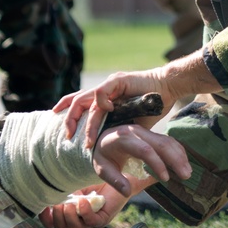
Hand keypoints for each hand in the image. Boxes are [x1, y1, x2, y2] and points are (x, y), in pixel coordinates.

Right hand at [39, 182, 128, 227]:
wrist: (115, 174)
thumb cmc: (92, 178)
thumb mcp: (72, 183)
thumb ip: (60, 189)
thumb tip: (43, 189)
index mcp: (69, 211)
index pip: (53, 223)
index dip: (46, 219)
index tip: (43, 209)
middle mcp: (79, 219)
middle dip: (58, 217)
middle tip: (59, 204)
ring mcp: (91, 221)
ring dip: (69, 217)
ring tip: (70, 204)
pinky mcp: (103, 218)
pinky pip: (92, 222)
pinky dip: (85, 213)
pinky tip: (83, 201)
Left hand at [54, 68, 173, 148]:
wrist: (168, 90)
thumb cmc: (152, 106)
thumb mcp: (131, 122)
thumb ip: (119, 129)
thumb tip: (111, 146)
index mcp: (104, 98)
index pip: (79, 103)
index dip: (66, 112)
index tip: (59, 126)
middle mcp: (103, 90)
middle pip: (77, 101)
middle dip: (69, 119)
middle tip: (67, 135)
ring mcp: (109, 84)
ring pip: (87, 99)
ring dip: (85, 121)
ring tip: (86, 138)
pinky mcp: (118, 80)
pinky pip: (102, 91)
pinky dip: (100, 103)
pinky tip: (106, 113)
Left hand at [92, 124, 189, 195]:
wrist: (103, 140)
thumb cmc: (103, 156)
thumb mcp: (102, 168)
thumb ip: (114, 179)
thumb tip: (126, 191)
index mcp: (122, 138)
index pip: (144, 150)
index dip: (157, 164)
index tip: (165, 178)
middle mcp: (135, 131)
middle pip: (160, 143)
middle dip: (175, 159)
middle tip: (186, 176)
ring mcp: (145, 131)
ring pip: (166, 140)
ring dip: (179, 155)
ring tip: (187, 172)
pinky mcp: (151, 134)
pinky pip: (167, 140)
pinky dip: (177, 151)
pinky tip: (184, 163)